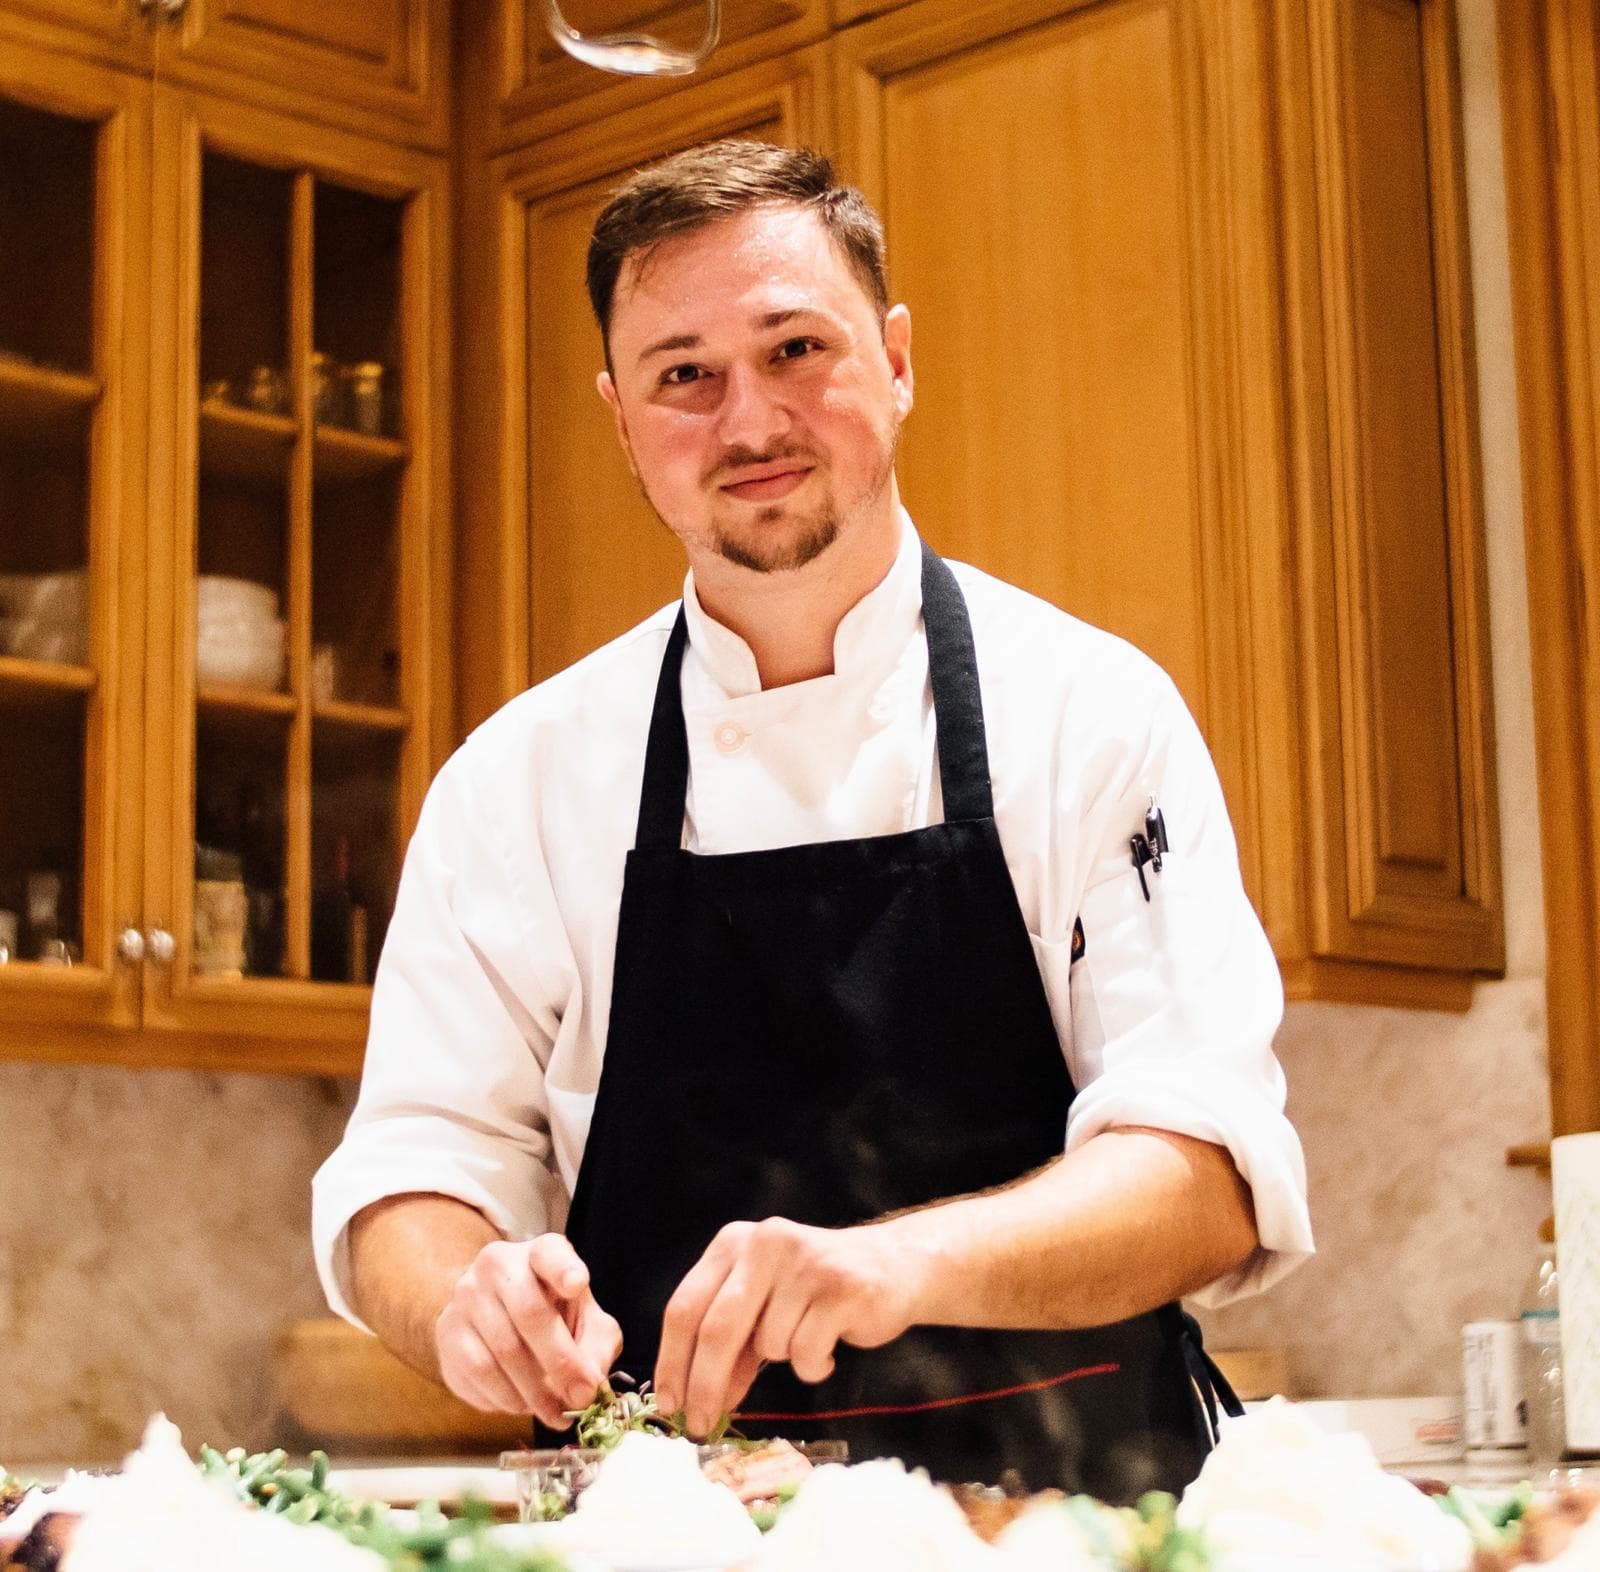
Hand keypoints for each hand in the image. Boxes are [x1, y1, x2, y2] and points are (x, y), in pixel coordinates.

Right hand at [434, 1233, 621, 1427]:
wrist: (494, 1317)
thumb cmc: (552, 1315)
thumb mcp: (586, 1322)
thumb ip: (596, 1346)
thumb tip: (590, 1385)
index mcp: (541, 1253)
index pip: (549, 1252)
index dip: (563, 1268)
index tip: (577, 1284)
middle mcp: (499, 1264)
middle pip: (530, 1312)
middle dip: (561, 1362)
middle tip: (581, 1398)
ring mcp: (467, 1296)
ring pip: (504, 1350)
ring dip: (535, 1392)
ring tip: (556, 1413)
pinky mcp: (447, 1331)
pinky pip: (479, 1372)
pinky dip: (506, 1397)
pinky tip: (522, 1404)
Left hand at [654, 1217, 922, 1436]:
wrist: (892, 1266)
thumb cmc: (815, 1293)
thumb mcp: (764, 1307)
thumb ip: (730, 1346)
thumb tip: (696, 1402)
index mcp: (734, 1243)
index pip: (685, 1306)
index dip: (671, 1360)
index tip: (669, 1405)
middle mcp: (764, 1244)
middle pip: (716, 1328)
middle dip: (704, 1385)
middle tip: (699, 1425)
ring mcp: (803, 1263)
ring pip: (769, 1345)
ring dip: (783, 1360)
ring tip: (806, 1340)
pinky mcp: (840, 1287)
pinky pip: (806, 1353)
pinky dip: (814, 1365)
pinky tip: (828, 1348)